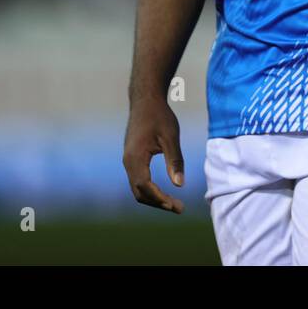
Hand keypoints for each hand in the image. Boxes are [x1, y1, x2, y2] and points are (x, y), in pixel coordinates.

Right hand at [122, 97, 185, 211]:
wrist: (145, 100)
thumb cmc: (160, 116)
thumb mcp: (171, 137)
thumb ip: (174, 160)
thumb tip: (179, 185)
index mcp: (135, 158)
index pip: (144, 186)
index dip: (160, 198)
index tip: (176, 206)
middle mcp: (128, 162)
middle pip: (139, 192)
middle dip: (158, 202)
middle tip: (179, 208)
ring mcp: (128, 161)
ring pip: (137, 188)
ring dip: (154, 198)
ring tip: (174, 204)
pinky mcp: (132, 159)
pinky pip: (138, 180)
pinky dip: (150, 190)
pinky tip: (164, 191)